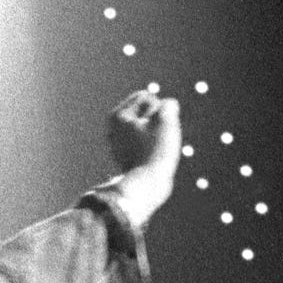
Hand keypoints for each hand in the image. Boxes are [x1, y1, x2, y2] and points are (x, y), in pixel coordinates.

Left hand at [105, 84, 181, 205]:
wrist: (148, 185)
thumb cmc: (156, 150)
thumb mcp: (167, 119)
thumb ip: (168, 105)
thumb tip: (168, 109)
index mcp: (117, 116)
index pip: (146, 97)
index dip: (158, 110)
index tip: (154, 128)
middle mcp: (114, 129)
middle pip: (147, 113)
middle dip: (157, 122)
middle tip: (155, 140)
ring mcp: (119, 145)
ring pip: (149, 129)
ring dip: (157, 135)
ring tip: (154, 150)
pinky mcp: (128, 158)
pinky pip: (148, 144)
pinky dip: (154, 148)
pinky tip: (152, 159)